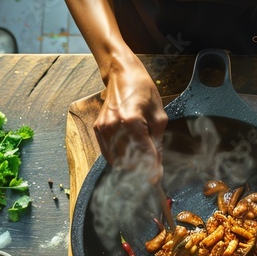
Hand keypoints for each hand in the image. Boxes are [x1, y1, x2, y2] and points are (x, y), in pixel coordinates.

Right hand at [94, 54, 166, 182]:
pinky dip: (119, 159)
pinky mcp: (97, 129)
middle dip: (142, 170)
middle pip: (129, 161)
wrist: (122, 75)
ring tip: (142, 163)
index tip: (157, 180)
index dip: (151, 170)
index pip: (143, 155)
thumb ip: (157, 143)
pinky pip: (108, 153)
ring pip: (117, 160)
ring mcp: (103, 129)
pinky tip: (130, 155)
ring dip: (130, 166)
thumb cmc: (144, 92)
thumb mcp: (158, 117)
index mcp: (132, 122)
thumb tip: (157, 166)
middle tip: (152, 173)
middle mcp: (114, 126)